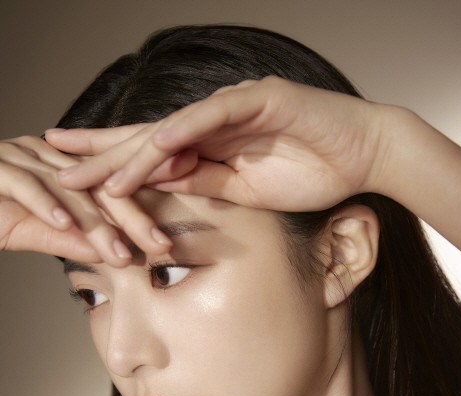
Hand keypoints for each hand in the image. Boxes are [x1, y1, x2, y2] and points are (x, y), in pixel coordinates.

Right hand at [0, 136, 172, 263]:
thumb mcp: (36, 231)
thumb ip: (71, 238)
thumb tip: (110, 254)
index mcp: (61, 167)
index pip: (108, 190)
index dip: (139, 216)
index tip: (164, 244)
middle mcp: (46, 156)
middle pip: (97, 186)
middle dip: (132, 217)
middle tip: (159, 245)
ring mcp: (20, 156)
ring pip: (67, 189)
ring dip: (95, 223)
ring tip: (119, 252)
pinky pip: (24, 184)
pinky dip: (45, 204)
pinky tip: (65, 224)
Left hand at [46, 77, 388, 210]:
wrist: (364, 156)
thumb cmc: (311, 174)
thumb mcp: (244, 192)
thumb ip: (203, 183)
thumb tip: (158, 187)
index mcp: (210, 146)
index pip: (152, 156)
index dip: (112, 167)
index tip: (76, 182)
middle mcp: (214, 122)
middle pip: (149, 138)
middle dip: (103, 155)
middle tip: (59, 165)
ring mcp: (236, 107)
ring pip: (175, 127)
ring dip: (135, 149)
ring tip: (96, 170)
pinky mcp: (262, 100)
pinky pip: (216, 115)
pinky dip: (187, 129)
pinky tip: (156, 144)